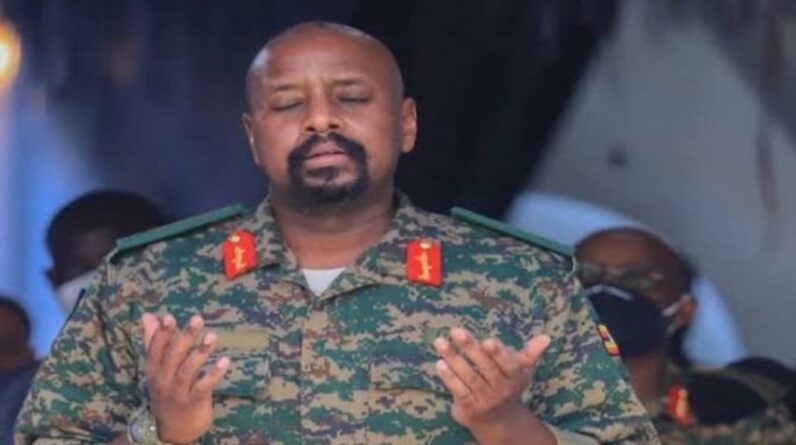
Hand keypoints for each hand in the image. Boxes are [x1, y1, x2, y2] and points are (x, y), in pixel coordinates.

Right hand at [141, 313, 229, 443]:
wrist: (172, 429)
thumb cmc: (166, 390)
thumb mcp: (156, 368)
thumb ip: (152, 341)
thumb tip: (147, 315)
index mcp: (154, 369)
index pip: (155, 349)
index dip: (162, 334)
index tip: (169, 317)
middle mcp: (163, 379)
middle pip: (173, 356)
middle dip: (185, 337)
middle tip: (198, 319)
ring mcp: (178, 392)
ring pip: (188, 370)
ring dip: (200, 353)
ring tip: (213, 336)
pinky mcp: (194, 402)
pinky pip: (203, 387)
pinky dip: (213, 374)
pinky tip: (225, 362)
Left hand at [433, 328, 550, 431]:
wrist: (500, 421)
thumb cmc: (508, 385)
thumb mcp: (521, 369)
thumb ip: (531, 352)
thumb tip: (546, 337)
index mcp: (515, 377)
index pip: (507, 364)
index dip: (498, 353)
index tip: (487, 341)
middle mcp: (501, 390)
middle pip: (485, 368)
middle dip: (470, 348)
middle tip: (456, 331)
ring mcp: (485, 400)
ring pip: (469, 377)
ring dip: (454, 359)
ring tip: (440, 342)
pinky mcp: (469, 408)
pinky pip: (459, 391)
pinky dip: (449, 378)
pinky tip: (439, 363)